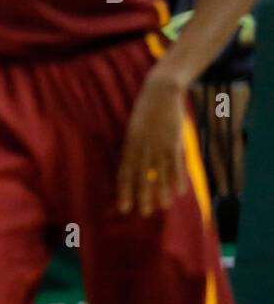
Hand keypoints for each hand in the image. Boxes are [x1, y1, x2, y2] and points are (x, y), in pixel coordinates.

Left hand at [116, 68, 189, 215]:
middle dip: (141, 195)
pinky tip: (179, 191)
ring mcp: (158, 143)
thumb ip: (133, 148)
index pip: (124, 172)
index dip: (123, 190)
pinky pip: (175, 162)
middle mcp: (142, 146)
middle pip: (140, 175)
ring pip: (158, 172)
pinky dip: (177, 177)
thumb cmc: (145, 112)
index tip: (123, 207)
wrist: (160, 91)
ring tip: (162, 206)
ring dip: (161, 190)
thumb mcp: (133, 130)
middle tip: (142, 213)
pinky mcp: (174, 140)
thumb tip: (131, 168)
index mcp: (129, 144)